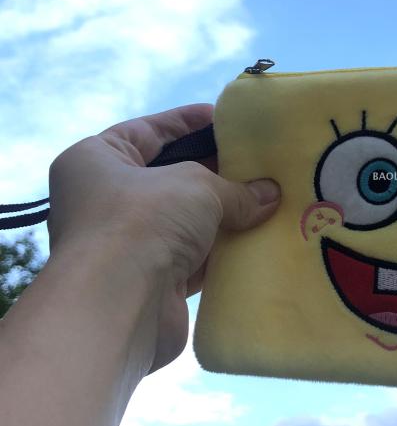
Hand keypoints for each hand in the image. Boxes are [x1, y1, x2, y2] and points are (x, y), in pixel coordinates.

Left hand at [46, 103, 279, 372]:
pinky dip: (222, 251)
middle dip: (214, 172)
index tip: (226, 119)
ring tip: (269, 200)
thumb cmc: (144, 221)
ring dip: (223, 215)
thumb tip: (271, 195)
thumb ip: (236, 188)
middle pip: (170, 177)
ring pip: (185, 220)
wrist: (119, 306)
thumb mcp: (197, 186)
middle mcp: (105, 200)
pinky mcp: (150, 280)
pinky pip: (193, 257)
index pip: (148, 131)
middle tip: (258, 163)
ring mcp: (127, 243)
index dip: (188, 122)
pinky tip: (258, 240)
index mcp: (96, 160)